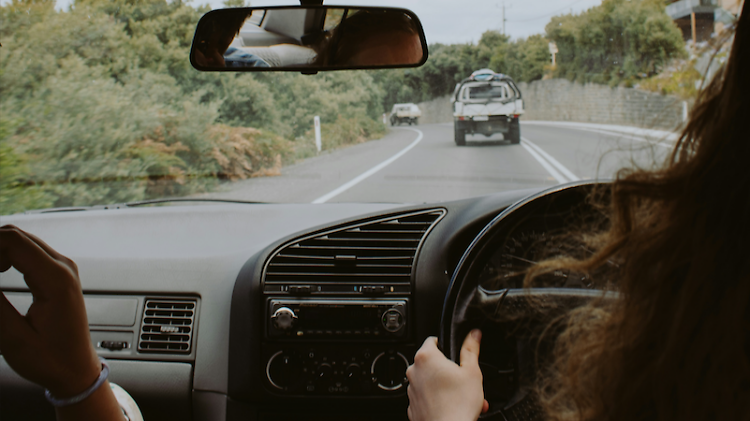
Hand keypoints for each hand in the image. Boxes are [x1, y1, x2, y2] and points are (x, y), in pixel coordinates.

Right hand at [0, 225, 100, 396]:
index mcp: (56, 279)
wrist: (77, 369)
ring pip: (20, 241)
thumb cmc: (52, 359)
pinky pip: (28, 253)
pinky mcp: (59, 275)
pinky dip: (5, 257)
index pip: (12, 240)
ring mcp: (63, 269)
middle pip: (15, 235)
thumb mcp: (13, 337)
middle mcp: (64, 268)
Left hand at [406, 330, 488, 420]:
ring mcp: (412, 389)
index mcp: (426, 357)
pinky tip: (452, 405)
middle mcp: (414, 371)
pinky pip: (426, 397)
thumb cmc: (458, 404)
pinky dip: (438, 399)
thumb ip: (471, 349)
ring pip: (430, 381)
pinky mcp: (413, 405)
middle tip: (464, 380)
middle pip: (433, 363)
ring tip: (462, 395)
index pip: (433, 340)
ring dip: (446, 385)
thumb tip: (473, 335)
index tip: (455, 353)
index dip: (446, 345)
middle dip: (449, 370)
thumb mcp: (472, 371)